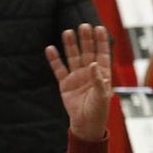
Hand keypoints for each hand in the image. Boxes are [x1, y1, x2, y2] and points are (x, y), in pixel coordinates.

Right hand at [45, 24, 111, 141]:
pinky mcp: (65, 84)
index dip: (101, 41)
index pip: (102, 54)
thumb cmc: (98, 111)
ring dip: (70, 45)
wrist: (85, 126)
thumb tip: (93, 63)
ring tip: (67, 32)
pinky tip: (50, 49)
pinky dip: (54, 60)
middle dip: (85, 39)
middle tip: (83, 26)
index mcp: (102, 74)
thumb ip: (98, 80)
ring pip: (73, 57)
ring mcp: (76, 77)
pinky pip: (59, 69)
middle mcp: (89, 72)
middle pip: (87, 52)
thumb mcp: (102, 96)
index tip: (99, 28)